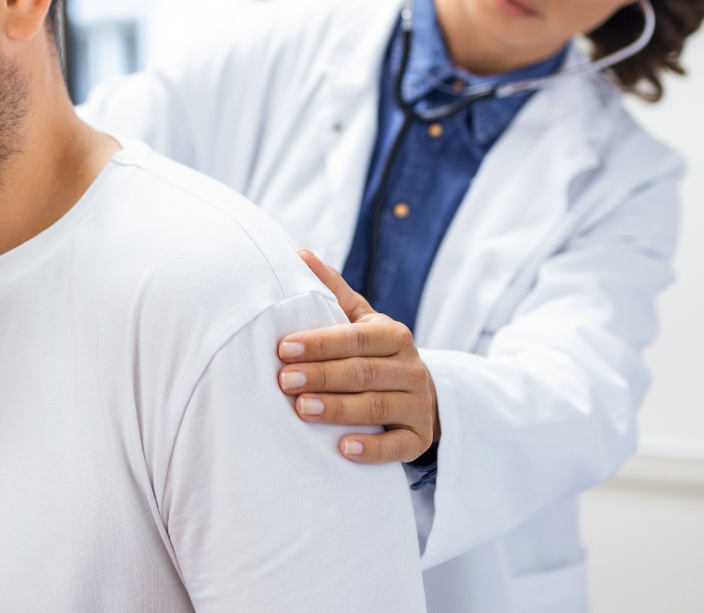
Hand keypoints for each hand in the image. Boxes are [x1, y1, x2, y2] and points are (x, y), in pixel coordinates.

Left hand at [278, 249, 438, 463]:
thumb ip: (332, 290)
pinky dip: (371, 449)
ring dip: (337, 409)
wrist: (418, 393)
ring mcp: (418, 405)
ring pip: (376, 408)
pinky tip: (343, 450)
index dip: (320, 343)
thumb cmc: (374, 351)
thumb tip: (299, 254)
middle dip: (321, 376)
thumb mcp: (360, 319)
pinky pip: (397, 447)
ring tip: (301, 410)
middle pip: (362, 373)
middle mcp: (411, 368)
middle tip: (283, 381)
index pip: (355, 337)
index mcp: (394, 334)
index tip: (283, 348)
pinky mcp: (419, 439)